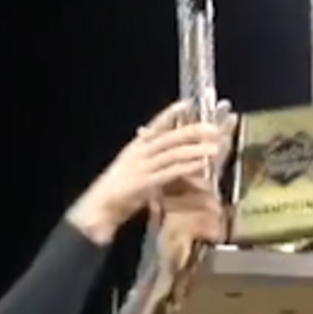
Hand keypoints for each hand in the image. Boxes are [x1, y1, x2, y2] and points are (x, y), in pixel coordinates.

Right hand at [70, 102, 231, 242]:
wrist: (97, 210)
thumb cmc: (115, 192)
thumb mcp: (130, 168)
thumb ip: (144, 156)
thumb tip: (147, 138)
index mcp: (134, 148)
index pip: (155, 126)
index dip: (170, 114)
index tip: (187, 104)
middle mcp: (138, 153)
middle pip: (169, 138)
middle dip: (192, 131)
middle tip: (213, 128)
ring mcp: (141, 168)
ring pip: (172, 153)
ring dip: (195, 149)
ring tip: (215, 147)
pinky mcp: (144, 184)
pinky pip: (169, 172)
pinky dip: (186, 167)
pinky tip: (200, 164)